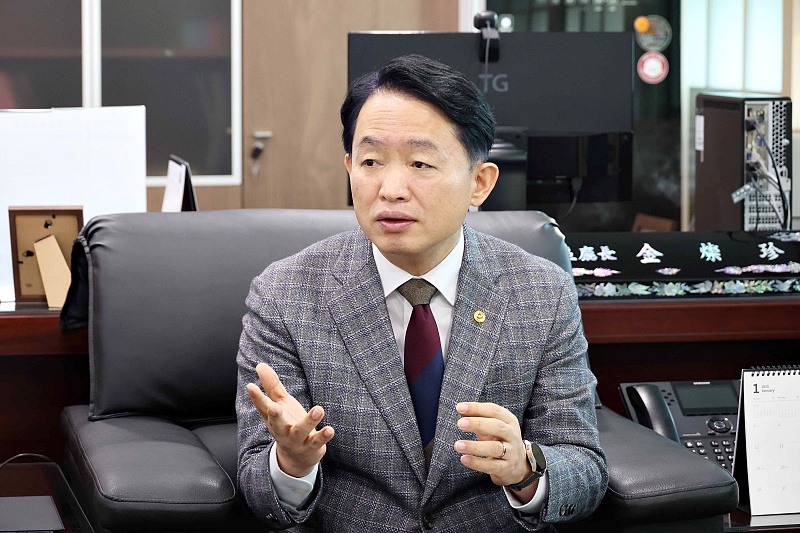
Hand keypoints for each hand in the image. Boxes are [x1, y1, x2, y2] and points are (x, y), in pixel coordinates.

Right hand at [246, 362, 333, 477]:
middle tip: (274, 407)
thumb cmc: (287, 424)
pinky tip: (329, 429)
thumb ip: (272, 386)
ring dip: (309, 421)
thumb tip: (260, 365)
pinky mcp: (311, 446)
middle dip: (275, 416)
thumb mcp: (280, 404)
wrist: (298, 458)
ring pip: (300, 431)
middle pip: (276, 424)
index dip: (256, 397)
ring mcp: (296, 440)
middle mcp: (282, 430)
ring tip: (318, 409)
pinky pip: (317, 442)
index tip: (250, 385)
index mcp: (273, 419)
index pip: (262, 407)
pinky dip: (323, 436)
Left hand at [454, 402, 536, 499]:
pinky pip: (491, 466)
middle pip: (497, 427)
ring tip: (458, 445)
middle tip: (460, 423)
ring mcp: (511, 453)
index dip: (477, 408)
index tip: (460, 407)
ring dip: (474, 446)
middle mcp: (512, 435)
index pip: (494, 410)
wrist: (519, 465)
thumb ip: (478, 417)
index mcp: (509, 421)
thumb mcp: (492, 426)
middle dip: (478, 424)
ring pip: (494, 448)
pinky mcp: (506, 468)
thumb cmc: (500, 440)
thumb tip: (460, 408)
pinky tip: (464, 459)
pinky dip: (476, 463)